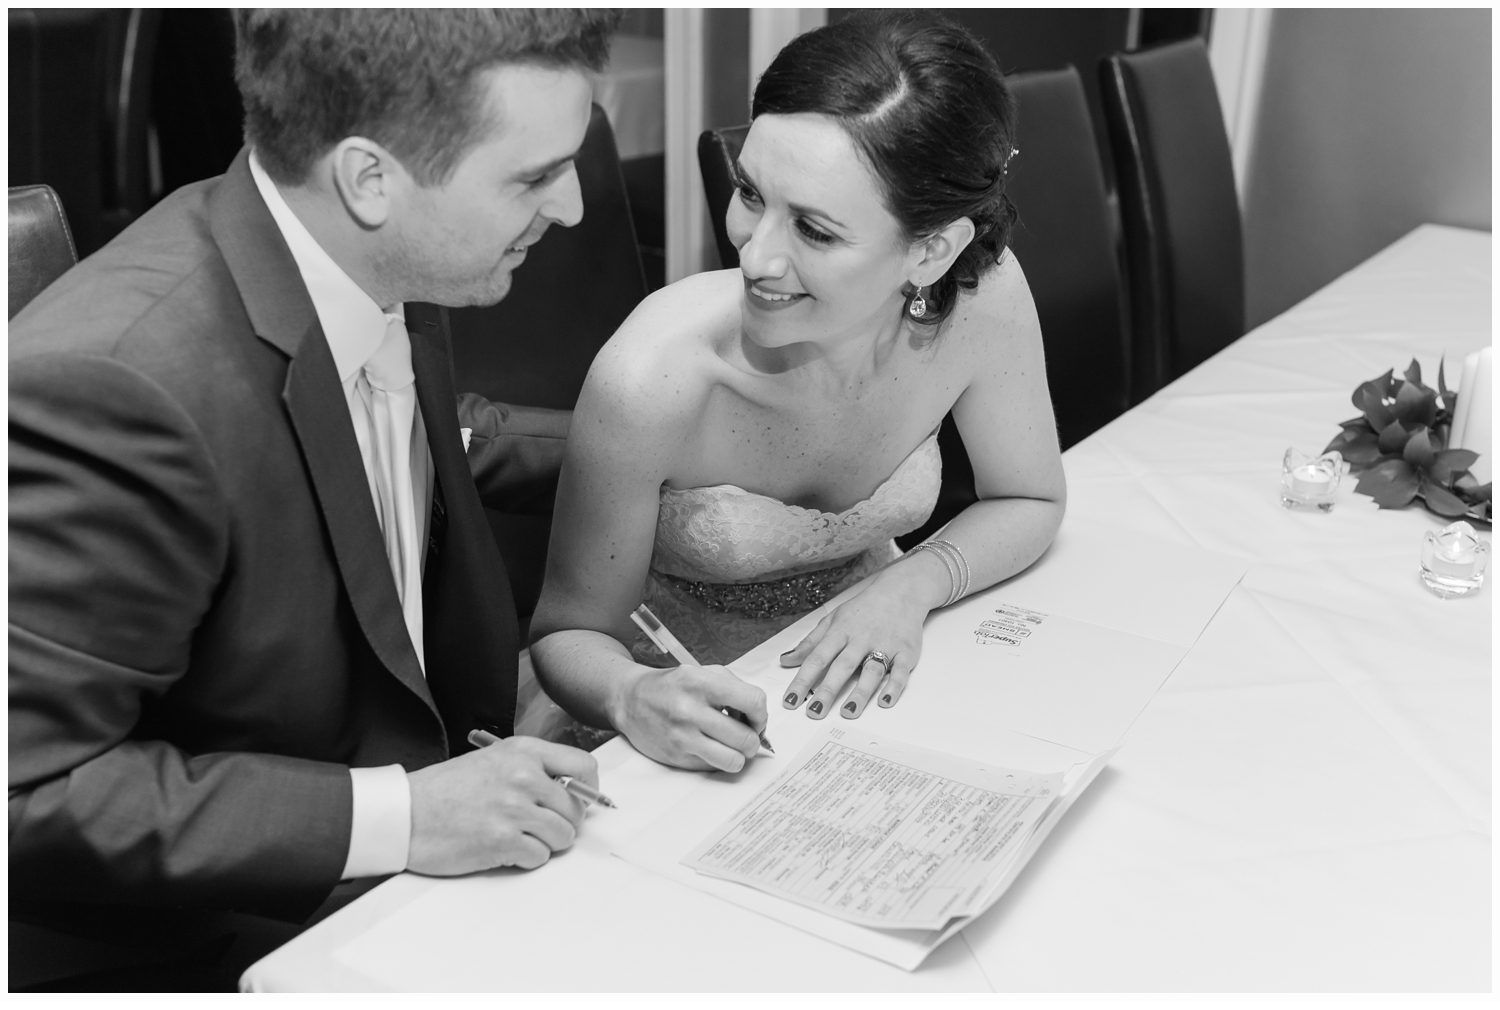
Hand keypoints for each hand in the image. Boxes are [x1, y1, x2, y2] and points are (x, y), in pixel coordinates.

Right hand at [406, 736, 597, 874]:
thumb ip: (533, 769)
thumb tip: (572, 791)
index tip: (580, 801)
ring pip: (563, 836)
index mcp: (524, 752)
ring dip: (545, 843)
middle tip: (538, 827)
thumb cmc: (446, 790)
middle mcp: (524, 776)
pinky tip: (504, 849)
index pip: (584, 766)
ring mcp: (514, 809)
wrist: (405, 813)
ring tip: (518, 837)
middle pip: (576, 809)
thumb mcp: (493, 761)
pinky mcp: (502, 841)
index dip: (588, 789)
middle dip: (563, 823)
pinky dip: (526, 859)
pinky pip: (539, 856)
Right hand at [612, 663, 766, 772]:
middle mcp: (690, 711)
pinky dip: (717, 760)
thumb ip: (734, 688)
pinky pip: (713, 768)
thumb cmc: (671, 686)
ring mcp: (682, 737)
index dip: (761, 714)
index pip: (753, 701)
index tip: (756, 719)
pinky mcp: (676, 758)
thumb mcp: (702, 672)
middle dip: (753, 740)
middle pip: (746, 738)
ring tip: (731, 745)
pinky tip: (708, 746)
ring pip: (733, 761)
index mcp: (700, 683)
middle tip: (746, 736)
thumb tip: (758, 718)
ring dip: (739, 756)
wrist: (630, 699)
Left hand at [779, 575, 926, 718]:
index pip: (817, 658)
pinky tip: (885, 701)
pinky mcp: (906, 652)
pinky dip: (894, 687)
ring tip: (848, 712)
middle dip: (827, 690)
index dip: (802, 680)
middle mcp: (862, 639)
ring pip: (871, 671)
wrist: (901, 590)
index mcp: (841, 631)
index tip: (791, 700)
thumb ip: (810, 643)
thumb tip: (786, 660)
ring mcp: (885, 645)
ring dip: (860, 693)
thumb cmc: (864, 608)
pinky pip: (901, 671)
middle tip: (815, 712)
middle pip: (842, 666)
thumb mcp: (833, 620)